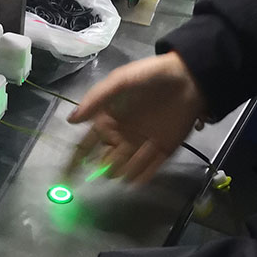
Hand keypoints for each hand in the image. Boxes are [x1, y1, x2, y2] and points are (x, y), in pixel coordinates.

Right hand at [66, 51, 208, 183]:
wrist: (188, 76)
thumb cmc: (150, 76)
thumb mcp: (119, 81)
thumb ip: (96, 99)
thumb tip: (71, 120)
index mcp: (109, 120)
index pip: (88, 144)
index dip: (77, 159)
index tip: (68, 173)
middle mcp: (124, 135)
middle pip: (107, 159)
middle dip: (102, 167)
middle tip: (102, 169)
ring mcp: (144, 143)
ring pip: (127, 166)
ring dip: (122, 172)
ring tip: (119, 172)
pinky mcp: (164, 149)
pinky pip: (151, 167)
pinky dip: (143, 175)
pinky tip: (136, 180)